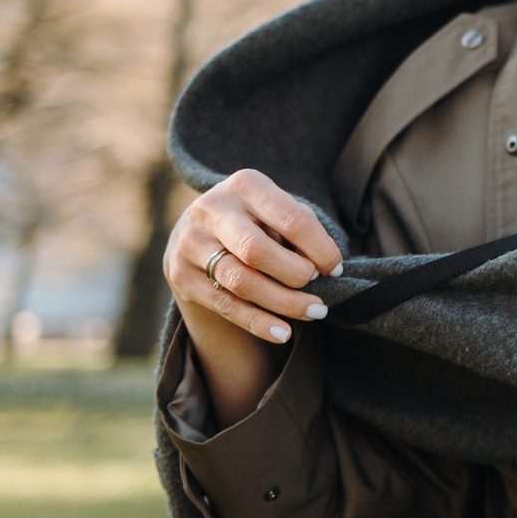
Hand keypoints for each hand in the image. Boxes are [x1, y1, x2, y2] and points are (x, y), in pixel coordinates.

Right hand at [164, 170, 343, 426]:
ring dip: (283, 303)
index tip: (336, 269)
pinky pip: (225, 305)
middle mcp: (211, 209)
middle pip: (256, 250)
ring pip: (241, 282)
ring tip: (314, 312)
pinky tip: (283, 333)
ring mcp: (190, 242)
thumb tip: (326, 268)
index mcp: (244, 184)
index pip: (291, 218)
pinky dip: (258, 322)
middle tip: (318, 289)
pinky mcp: (180, 275)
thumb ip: (299, 231)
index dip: (320, 248)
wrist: (198, 231)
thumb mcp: (276, 212)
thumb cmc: (255, 221)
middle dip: (295, 274)